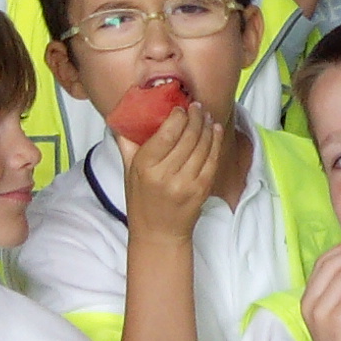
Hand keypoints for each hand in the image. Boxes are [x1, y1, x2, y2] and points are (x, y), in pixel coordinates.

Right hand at [117, 95, 220, 244]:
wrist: (159, 233)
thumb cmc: (142, 201)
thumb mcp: (128, 172)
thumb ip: (128, 143)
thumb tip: (125, 116)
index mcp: (145, 166)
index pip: (166, 133)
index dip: (178, 116)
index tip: (181, 107)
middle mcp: (165, 174)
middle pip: (188, 136)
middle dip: (196, 117)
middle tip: (197, 107)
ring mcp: (186, 182)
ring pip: (203, 145)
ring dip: (207, 126)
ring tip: (206, 116)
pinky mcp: (202, 189)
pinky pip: (212, 159)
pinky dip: (216, 142)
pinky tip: (215, 131)